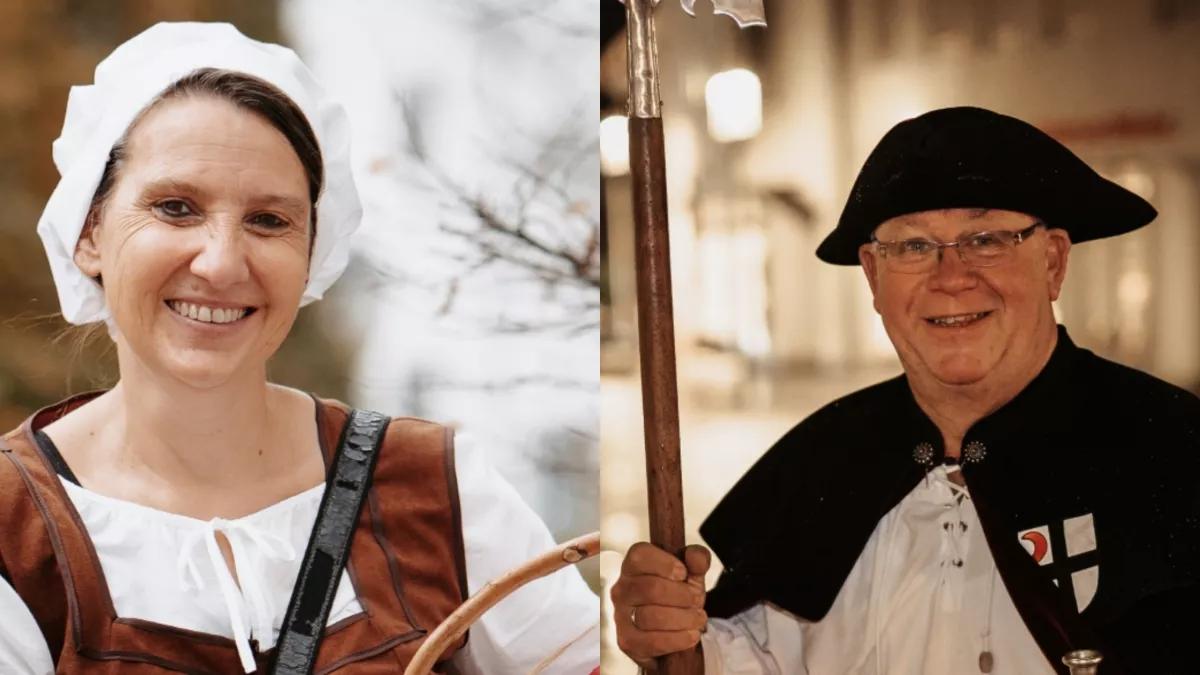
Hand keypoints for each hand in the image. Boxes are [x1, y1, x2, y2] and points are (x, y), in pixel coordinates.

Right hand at [610, 542, 710, 669]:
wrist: (673, 629)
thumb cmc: (678, 595)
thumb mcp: (692, 574)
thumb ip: (697, 559)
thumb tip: (695, 556)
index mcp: (634, 566)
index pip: (639, 556)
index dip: (664, 563)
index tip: (683, 574)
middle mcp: (622, 588)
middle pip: (649, 588)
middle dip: (681, 596)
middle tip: (698, 600)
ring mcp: (620, 615)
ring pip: (651, 616)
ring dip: (682, 618)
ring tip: (698, 618)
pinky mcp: (626, 641)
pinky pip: (652, 641)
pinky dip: (677, 639)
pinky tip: (691, 635)